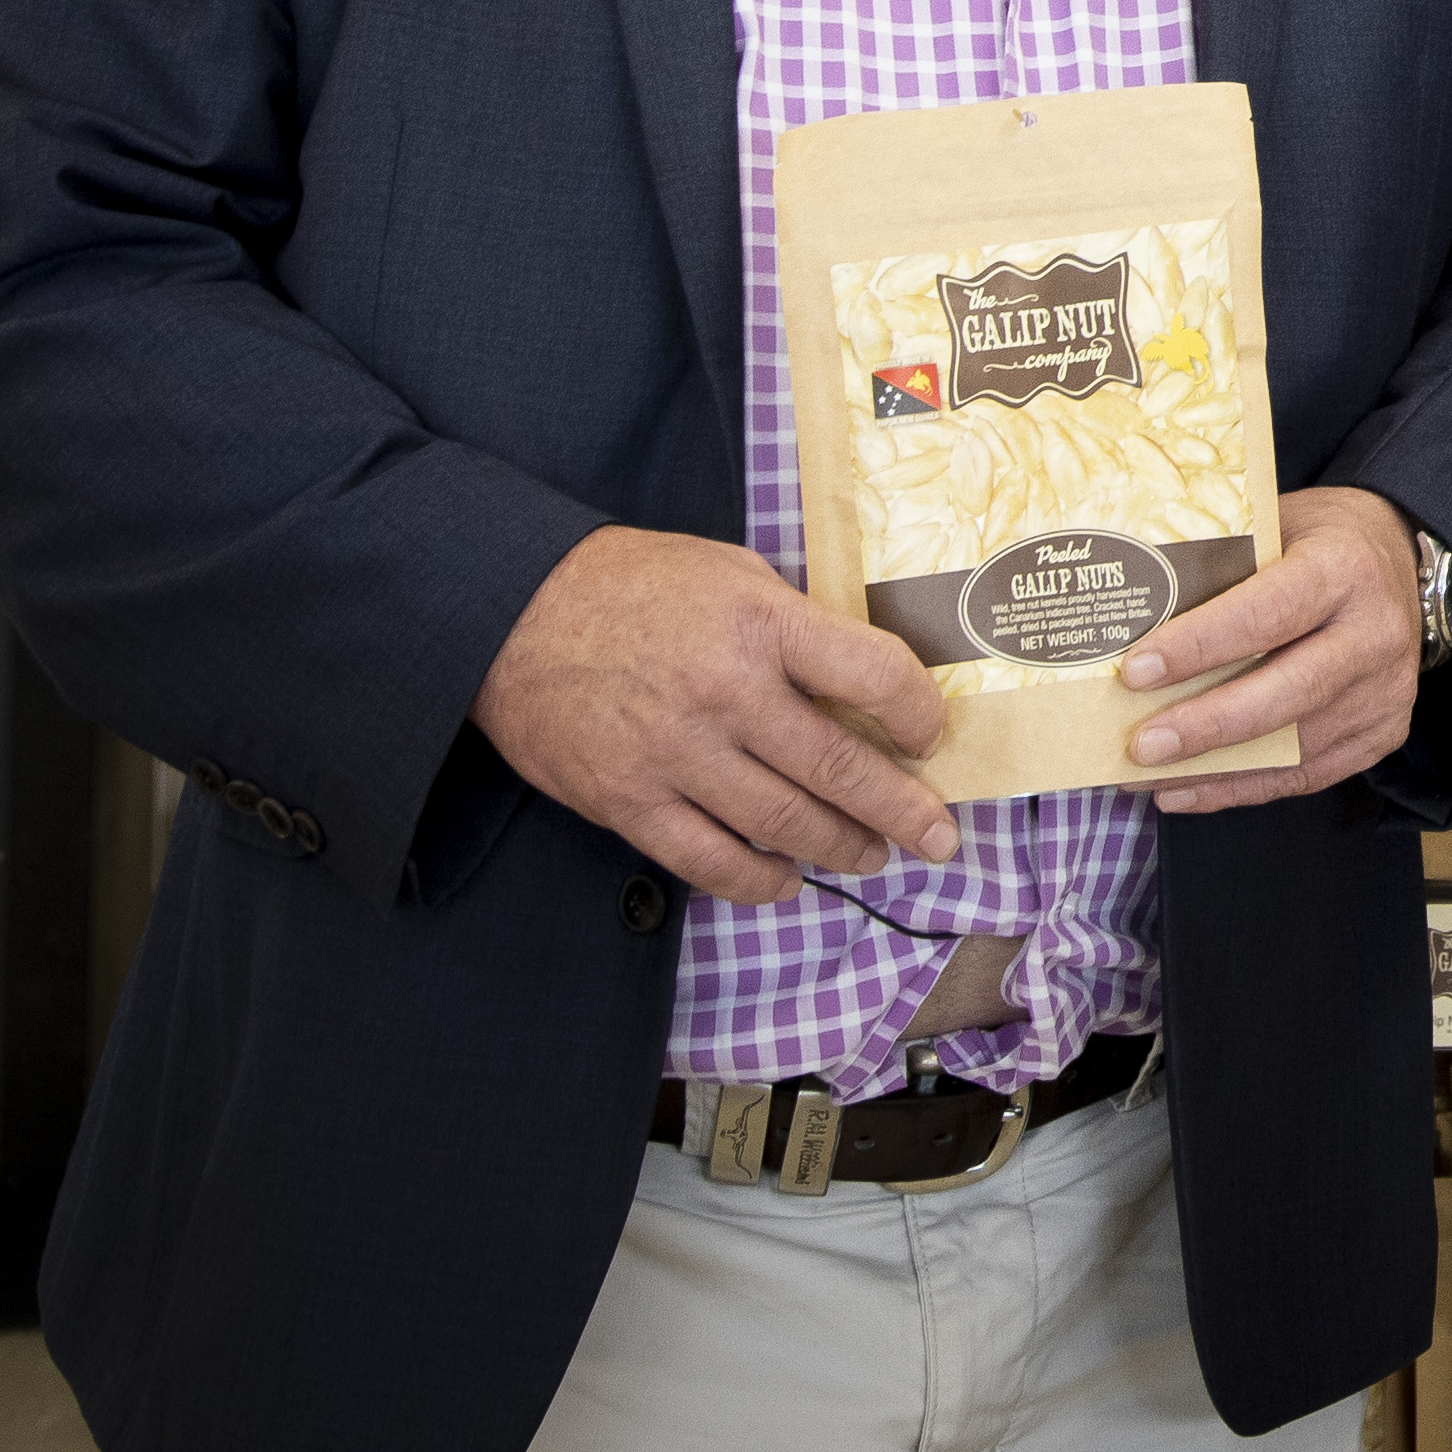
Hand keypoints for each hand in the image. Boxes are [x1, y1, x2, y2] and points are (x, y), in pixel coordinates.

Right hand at [471, 526, 960, 906]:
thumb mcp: (731, 572)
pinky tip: (787, 880)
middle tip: (939, 836)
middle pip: (838, 768)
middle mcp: (726, 693)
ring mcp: (675, 754)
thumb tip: (858, 679)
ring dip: (841, 848)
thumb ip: (794, 622)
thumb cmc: (632, 583)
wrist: (512, 610)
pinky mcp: (628, 800)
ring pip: (783, 823)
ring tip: (874, 855)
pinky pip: (708, 860)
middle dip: (902, 811)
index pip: (872, 676)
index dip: (916, 713)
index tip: (929, 736)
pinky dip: (757, 880)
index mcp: (761, 625)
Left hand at [1118, 486, 1424, 811]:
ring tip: (1146, 775)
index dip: (1201, 646)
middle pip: (1288, 692)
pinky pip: (1307, 774)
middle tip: (1141, 745)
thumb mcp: (1278, 525)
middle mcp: (1375, 632)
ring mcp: (1386, 689)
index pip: (1268, 613)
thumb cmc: (1322, 543)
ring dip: (1214, 768)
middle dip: (1207, 725)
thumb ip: (1221, 563)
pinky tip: (1189, 788)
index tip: (1138, 671)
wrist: (1401, 564)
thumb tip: (1129, 611)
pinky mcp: (1384, 731)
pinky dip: (1242, 787)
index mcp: (1344, 568)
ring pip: (1296, 746)